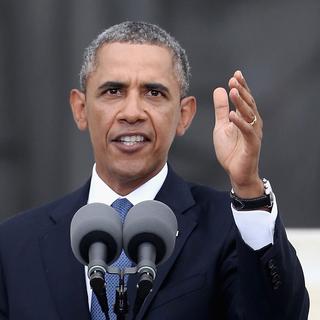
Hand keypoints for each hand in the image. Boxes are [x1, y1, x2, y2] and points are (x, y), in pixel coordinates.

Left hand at [213, 70, 263, 197]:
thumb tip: (220, 89)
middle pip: (248, 104)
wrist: (236, 172)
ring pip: (249, 115)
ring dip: (241, 102)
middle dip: (242, 91)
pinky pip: (247, 132)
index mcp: (245, 118)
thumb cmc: (231, 150)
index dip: (241, 87)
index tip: (235, 75)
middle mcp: (252, 123)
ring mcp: (253, 134)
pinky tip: (232, 115)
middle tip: (234, 79)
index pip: (244, 99)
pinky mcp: (252, 145)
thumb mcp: (222, 126)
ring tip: (233, 91)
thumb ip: (221, 109)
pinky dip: (240, 123)